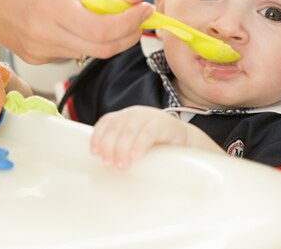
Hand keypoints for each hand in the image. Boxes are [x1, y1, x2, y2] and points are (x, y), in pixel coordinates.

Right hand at [0, 0, 153, 63]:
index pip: (103, 31)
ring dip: (107, 35)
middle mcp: (44, 37)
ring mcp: (38, 52)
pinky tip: (74, 18)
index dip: (131, 22)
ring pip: (90, 51)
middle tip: (138, 15)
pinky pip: (73, 51)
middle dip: (128, 33)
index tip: (145, 8)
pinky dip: (85, 37)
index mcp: (50, 9)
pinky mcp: (35, 58)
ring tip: (100, 9)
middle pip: (103, 49)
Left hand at [90, 106, 221, 168]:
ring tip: (121, 165)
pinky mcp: (164, 123)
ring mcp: (150, 116)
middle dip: (109, 145)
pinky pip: (149, 132)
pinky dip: (139, 144)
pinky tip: (135, 157)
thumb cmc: (157, 147)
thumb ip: (121, 149)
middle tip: (108, 163)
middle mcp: (135, 114)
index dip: (98, 136)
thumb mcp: (135, 145)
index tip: (95, 153)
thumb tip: (103, 167)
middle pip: (116, 126)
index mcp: (126, 117)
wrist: (186, 142)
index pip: (107, 121)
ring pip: (130, 128)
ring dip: (122, 147)